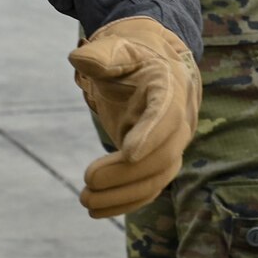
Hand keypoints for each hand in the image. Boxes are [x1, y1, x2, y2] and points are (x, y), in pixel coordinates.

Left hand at [68, 18, 199, 217]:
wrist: (153, 66)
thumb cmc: (131, 56)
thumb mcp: (117, 47)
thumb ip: (102, 54)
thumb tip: (78, 58)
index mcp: (170, 88)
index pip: (166, 115)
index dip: (151, 135)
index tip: (128, 153)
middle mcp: (179, 121)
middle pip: (162, 156)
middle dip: (126, 173)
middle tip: (87, 181)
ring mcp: (172, 144)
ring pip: (156, 179)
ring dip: (123, 194)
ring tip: (85, 200)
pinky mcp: (160, 161)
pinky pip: (149, 187)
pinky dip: (126, 202)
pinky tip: (96, 210)